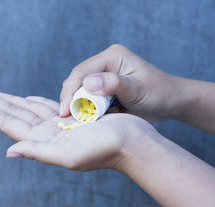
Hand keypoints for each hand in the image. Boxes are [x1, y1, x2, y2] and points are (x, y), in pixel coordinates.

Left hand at [0, 91, 156, 171]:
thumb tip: (10, 151)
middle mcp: (48, 135)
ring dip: (11, 102)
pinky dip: (34, 102)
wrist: (134, 144)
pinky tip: (26, 99)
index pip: (11, 126)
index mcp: (44, 143)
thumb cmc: (106, 149)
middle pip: (15, 116)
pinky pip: (47, 107)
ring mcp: (59, 127)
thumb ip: (38, 152)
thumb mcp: (69, 154)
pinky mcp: (73, 118)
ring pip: (28, 110)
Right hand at [60, 44, 184, 121]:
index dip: (70, 90)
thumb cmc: (160, 94)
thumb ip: (113, 84)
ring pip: (80, 90)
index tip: (65, 110)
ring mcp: (104, 76)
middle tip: (66, 117)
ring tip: (73, 119)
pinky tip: (84, 119)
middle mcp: (105, 64)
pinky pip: (88, 98)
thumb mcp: (137, 89)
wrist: (172, 103)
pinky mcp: (104, 89)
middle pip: (77, 80)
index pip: (81, 71)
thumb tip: (88, 83)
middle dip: (70, 98)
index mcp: (112, 57)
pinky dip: (85, 109)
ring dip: (76, 104)